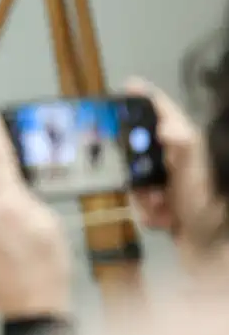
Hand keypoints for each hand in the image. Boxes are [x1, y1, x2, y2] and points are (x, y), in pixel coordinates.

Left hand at [0, 108, 72, 318]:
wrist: (32, 310)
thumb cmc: (52, 268)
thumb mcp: (52, 226)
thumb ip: (31, 202)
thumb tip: (17, 193)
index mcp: (10, 205)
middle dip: (7, 185)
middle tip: (29, 196)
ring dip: (4, 212)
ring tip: (28, 235)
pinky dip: (0, 232)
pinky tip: (18, 250)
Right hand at [123, 77, 225, 266]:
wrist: (209, 248)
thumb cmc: (204, 205)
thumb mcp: (193, 173)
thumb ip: (182, 146)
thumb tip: (165, 125)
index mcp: (185, 143)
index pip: (162, 111)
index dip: (143, 96)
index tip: (125, 87)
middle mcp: (175, 158)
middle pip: (138, 146)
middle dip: (135, 168)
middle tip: (147, 185)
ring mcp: (166, 179)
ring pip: (134, 176)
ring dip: (143, 196)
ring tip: (162, 209)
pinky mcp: (159, 200)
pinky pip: (137, 198)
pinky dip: (147, 211)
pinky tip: (164, 220)